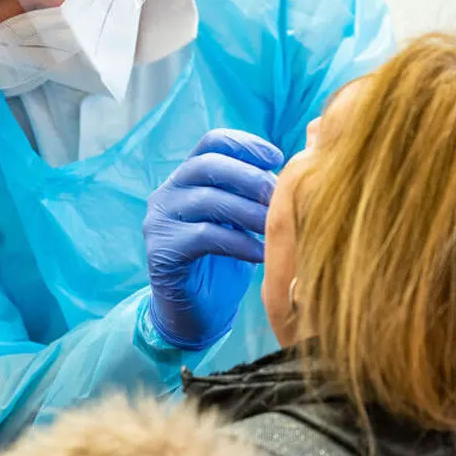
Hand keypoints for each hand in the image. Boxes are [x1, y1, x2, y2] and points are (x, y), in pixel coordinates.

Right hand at [144, 129, 283, 349]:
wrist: (196, 314)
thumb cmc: (225, 262)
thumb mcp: (240, 219)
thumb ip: (252, 193)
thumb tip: (296, 169)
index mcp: (186, 177)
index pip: (211, 142)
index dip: (245, 144)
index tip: (277, 158)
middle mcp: (167, 193)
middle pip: (208, 165)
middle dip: (249, 177)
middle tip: (279, 196)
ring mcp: (159, 222)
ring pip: (207, 200)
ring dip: (248, 212)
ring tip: (275, 226)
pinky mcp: (160, 252)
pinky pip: (204, 237)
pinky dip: (238, 243)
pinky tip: (261, 253)